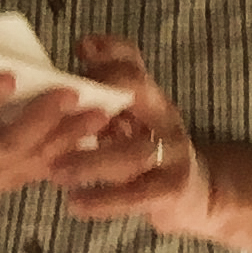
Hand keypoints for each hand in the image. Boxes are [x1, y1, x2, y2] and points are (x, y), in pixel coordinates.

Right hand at [0, 73, 111, 223]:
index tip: (6, 75)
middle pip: (4, 144)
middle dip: (39, 119)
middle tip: (69, 92)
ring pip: (30, 160)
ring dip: (67, 137)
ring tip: (99, 112)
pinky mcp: (2, 185)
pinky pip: (39, 170)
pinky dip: (69, 153)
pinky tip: (96, 133)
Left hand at [53, 36, 212, 236]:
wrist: (196, 193)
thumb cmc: (148, 152)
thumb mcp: (131, 119)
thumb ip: (104, 95)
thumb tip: (79, 55)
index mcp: (150, 97)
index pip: (134, 62)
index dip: (110, 52)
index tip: (81, 49)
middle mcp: (164, 117)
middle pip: (139, 90)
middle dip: (100, 92)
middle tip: (56, 112)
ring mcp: (172, 153)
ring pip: (132, 152)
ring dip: (91, 161)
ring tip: (55, 172)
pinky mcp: (172, 189)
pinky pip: (136, 195)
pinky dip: (103, 200)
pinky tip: (74, 203)